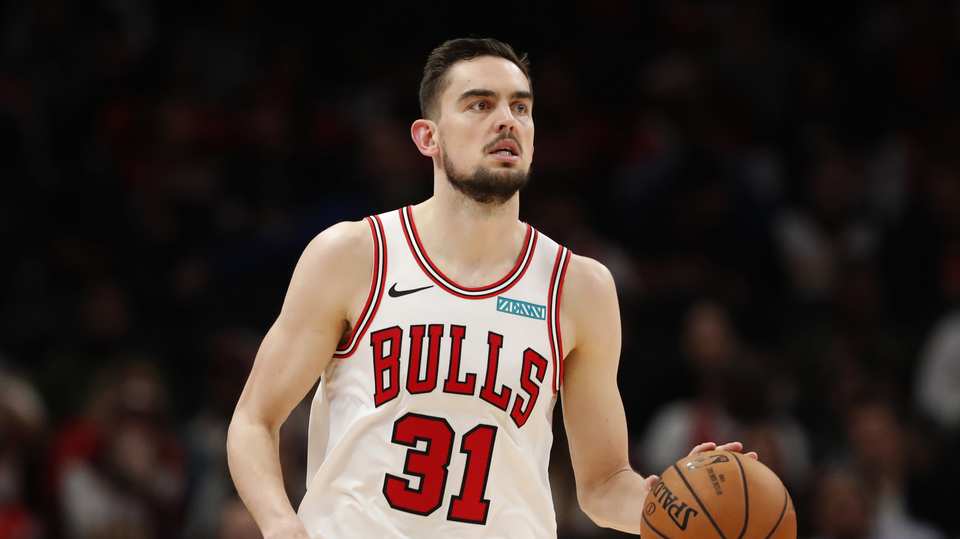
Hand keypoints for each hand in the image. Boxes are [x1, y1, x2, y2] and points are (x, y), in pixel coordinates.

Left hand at [643, 441, 758, 489]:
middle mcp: (699, 473)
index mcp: (686, 471)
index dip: (703, 450)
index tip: (712, 446)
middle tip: (741, 447)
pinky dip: (742, 483)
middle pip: (715, 458)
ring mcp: (708, 481)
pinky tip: (757, 486)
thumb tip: (651, 479)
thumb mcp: (652, 492)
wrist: (660, 507)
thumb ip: (651, 485)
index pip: (695, 456)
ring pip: (726, 469)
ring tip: (755, 457)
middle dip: (727, 451)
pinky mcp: (715, 491)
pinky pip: (729, 486)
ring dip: (740, 463)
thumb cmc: (657, 499)